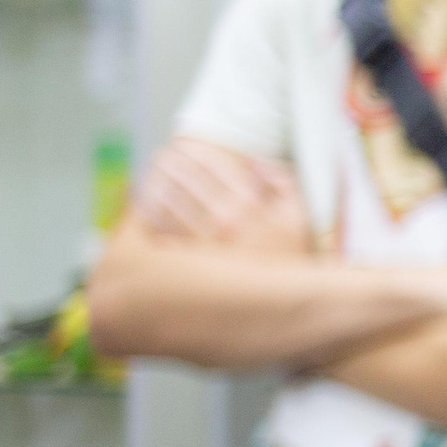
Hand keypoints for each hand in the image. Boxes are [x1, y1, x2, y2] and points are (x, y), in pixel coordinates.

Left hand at [136, 137, 310, 255]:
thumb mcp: (300, 213)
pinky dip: (153, 218)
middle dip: (172, 165)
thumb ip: (282, 182)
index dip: (197, 153)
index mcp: (250, 205)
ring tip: (151, 176)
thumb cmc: (293, 255)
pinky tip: (147, 209)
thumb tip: (255, 162)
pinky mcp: (193, 265)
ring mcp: (206, 244)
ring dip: (157, 187)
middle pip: (188, 183)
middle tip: (161, 156)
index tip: (185, 146)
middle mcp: (225, 222)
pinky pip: (165, 235)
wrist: (287, 299)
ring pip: (171, 206)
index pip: (215, 169)